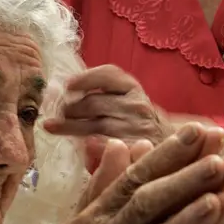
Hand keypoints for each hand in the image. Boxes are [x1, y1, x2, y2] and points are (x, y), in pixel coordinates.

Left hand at [43, 65, 172, 144]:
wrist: (170, 145)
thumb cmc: (136, 120)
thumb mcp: (125, 98)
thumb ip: (101, 92)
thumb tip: (62, 90)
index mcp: (131, 87)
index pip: (108, 74)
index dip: (85, 78)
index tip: (67, 85)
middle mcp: (136, 104)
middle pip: (93, 102)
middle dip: (69, 108)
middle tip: (55, 114)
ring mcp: (136, 128)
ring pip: (95, 125)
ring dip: (70, 126)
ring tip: (53, 127)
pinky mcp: (134, 149)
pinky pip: (107, 145)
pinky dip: (91, 145)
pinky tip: (80, 145)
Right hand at [78, 134, 223, 223]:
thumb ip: (102, 185)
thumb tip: (122, 143)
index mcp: (95, 218)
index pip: (134, 179)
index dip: (168, 155)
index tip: (198, 131)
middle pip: (148, 204)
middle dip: (187, 179)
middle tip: (222, 157)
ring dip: (188, 222)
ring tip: (221, 199)